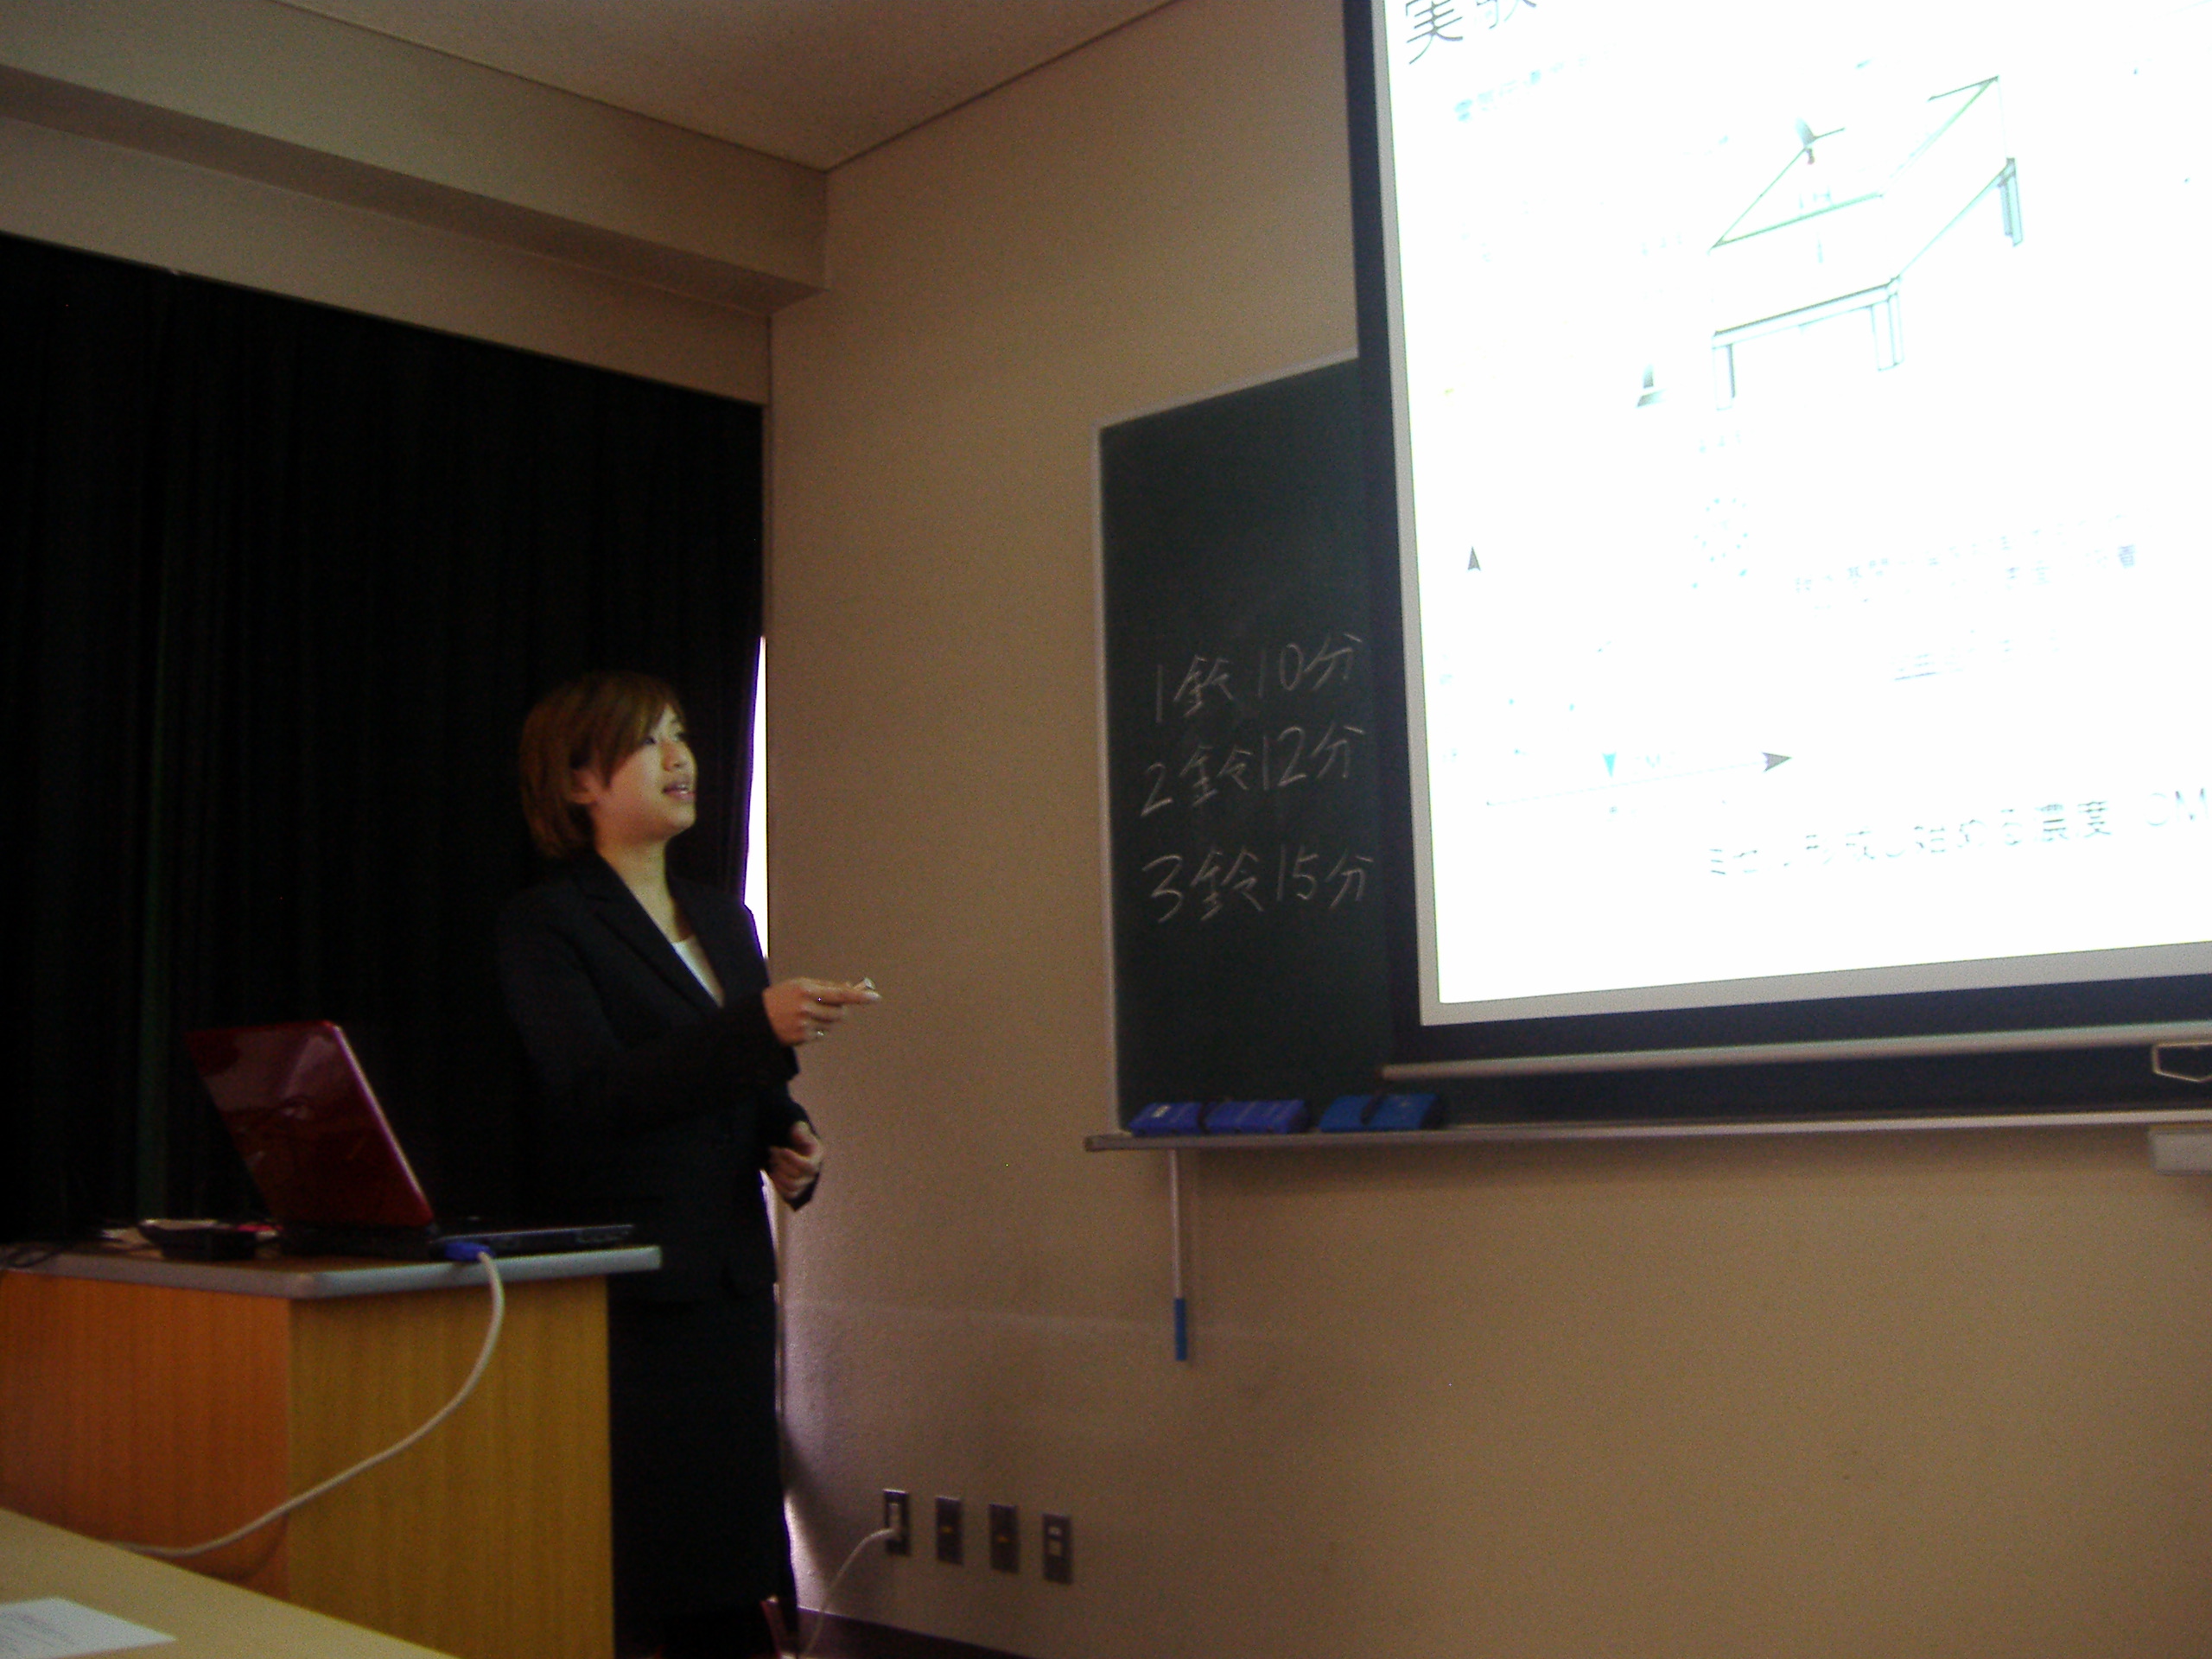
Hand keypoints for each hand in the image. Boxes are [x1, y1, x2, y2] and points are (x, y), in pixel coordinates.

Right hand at [762, 977, 879, 1046]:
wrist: (757, 1019)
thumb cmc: (780, 997)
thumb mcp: (800, 985)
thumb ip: (825, 986)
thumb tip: (850, 988)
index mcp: (807, 990)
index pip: (840, 993)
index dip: (859, 996)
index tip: (875, 997)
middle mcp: (807, 1007)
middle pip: (840, 1012)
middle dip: (840, 1010)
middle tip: (830, 1006)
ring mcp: (805, 1024)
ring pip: (832, 1024)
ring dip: (828, 1020)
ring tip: (810, 1015)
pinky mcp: (803, 1037)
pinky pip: (822, 1034)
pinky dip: (818, 1030)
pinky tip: (803, 1025)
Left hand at [768, 1121, 822, 1202]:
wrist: (792, 1146)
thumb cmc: (797, 1136)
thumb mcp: (799, 1127)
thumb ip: (800, 1129)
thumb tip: (797, 1134)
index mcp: (817, 1156)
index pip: (809, 1165)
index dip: (794, 1160)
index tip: (783, 1150)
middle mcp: (813, 1172)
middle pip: (797, 1176)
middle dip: (781, 1164)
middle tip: (773, 1152)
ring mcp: (805, 1182)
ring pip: (792, 1186)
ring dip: (779, 1175)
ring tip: (772, 1163)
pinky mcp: (796, 1189)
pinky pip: (789, 1195)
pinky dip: (779, 1186)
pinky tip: (773, 1174)